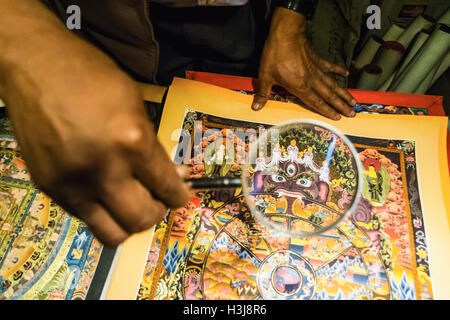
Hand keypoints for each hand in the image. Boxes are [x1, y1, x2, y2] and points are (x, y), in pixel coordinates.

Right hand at [2, 31, 190, 246]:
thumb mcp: (136, 105)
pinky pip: (86, 217)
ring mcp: (72, 184)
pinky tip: (105, 191)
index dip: (180, 196)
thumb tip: (172, 177)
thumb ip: (154, 147)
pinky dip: (103, 211)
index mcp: (131, 142)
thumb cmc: (92, 77)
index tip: (181, 194)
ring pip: (112, 233)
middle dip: (158, 212)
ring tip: (132, 202)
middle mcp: (102, 171)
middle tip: (158, 198)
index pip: (167, 188)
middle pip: (141, 220)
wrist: (36, 67)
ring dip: (129, 222)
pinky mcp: (49, 188)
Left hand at [251, 7, 356, 119]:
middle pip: (329, 95)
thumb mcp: (265, 76)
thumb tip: (256, 108)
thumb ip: (263, 93)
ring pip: (332, 84)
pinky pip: (330, 67)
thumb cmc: (275, 56)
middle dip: (340, 105)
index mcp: (300, 86)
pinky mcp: (317, 59)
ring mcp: (316, 69)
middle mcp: (311, 80)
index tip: (338, 117)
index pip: (316, 102)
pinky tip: (345, 74)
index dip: (327, 111)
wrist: (285, 34)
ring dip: (343, 93)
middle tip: (352, 113)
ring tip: (353, 101)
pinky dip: (337, 70)